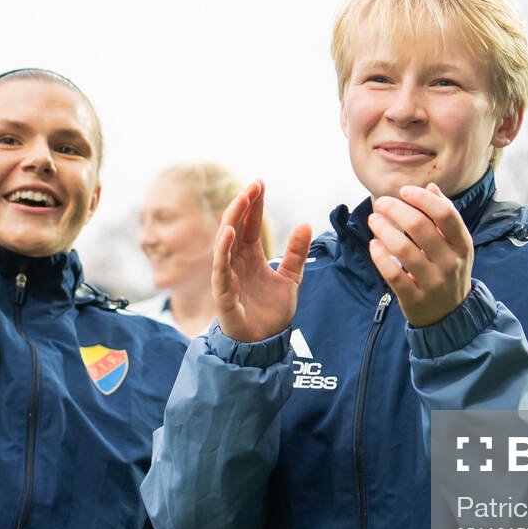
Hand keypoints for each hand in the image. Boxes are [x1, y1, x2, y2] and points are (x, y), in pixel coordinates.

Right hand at [212, 182, 312, 343]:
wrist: (264, 345)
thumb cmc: (271, 313)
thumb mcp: (291, 279)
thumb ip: (297, 253)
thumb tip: (306, 224)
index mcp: (250, 257)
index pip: (250, 224)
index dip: (254, 204)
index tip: (260, 183)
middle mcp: (236, 263)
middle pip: (235, 227)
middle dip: (242, 205)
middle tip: (253, 185)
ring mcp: (228, 276)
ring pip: (224, 243)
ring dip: (232, 219)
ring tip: (241, 200)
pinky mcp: (223, 294)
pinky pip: (221, 268)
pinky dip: (223, 250)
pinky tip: (229, 232)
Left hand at [367, 183, 472, 327]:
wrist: (451, 314)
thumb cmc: (449, 269)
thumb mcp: (456, 244)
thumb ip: (445, 216)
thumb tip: (431, 187)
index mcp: (462, 244)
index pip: (445, 214)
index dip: (422, 198)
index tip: (404, 191)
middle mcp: (450, 262)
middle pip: (419, 226)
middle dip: (395, 209)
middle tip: (381, 203)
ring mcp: (433, 282)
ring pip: (403, 249)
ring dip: (383, 229)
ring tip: (373, 220)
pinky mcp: (414, 298)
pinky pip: (393, 274)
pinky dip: (380, 256)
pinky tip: (374, 245)